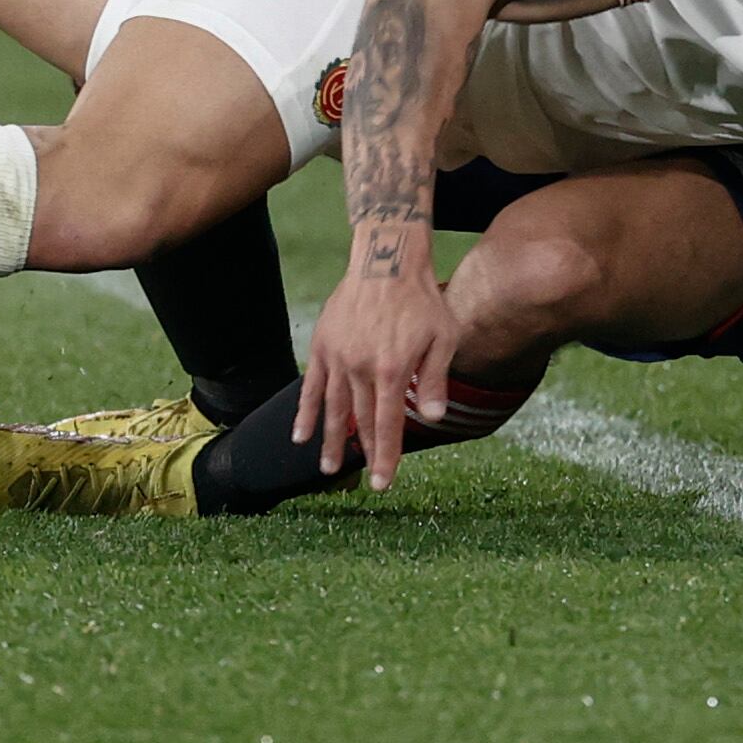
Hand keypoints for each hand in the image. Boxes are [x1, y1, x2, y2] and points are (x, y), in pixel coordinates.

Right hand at [301, 262, 457, 488]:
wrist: (387, 259)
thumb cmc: (422, 299)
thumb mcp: (443, 337)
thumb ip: (436, 379)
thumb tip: (435, 419)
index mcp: (393, 369)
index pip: (388, 424)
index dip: (386, 456)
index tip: (382, 483)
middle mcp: (362, 367)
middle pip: (361, 421)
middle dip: (364, 454)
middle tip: (364, 483)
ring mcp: (339, 357)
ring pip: (334, 409)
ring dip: (331, 441)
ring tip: (327, 469)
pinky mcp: (323, 345)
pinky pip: (311, 386)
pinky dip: (305, 412)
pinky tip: (299, 436)